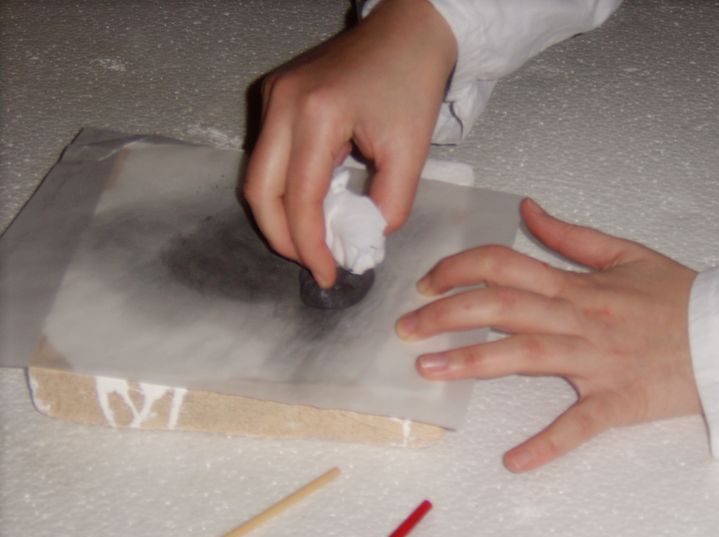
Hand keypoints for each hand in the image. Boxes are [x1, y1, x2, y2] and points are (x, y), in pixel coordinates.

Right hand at [244, 0, 456, 287]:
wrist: (406, 31)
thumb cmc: (412, 83)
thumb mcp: (411, 151)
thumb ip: (389, 205)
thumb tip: (364, 240)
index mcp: (317, 114)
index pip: (299, 199)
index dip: (309, 246)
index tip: (328, 275)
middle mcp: (282, 103)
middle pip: (259, 191)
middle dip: (282, 238)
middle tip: (312, 263)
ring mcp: (272, 96)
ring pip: (257, 176)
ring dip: (279, 216)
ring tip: (312, 240)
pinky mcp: (274, 96)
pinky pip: (266, 156)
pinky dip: (284, 190)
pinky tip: (310, 205)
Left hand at [396, 198, 701, 471]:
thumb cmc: (675, 297)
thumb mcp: (625, 253)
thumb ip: (569, 234)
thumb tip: (526, 209)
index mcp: (576, 285)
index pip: (504, 265)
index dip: (458, 269)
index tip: (426, 283)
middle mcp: (576, 319)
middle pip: (500, 307)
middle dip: (445, 314)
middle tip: (406, 328)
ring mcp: (594, 361)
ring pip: (524, 356)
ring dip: (471, 363)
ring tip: (427, 370)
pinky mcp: (615, 402)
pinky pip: (578, 425)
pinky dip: (547, 445)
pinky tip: (513, 461)